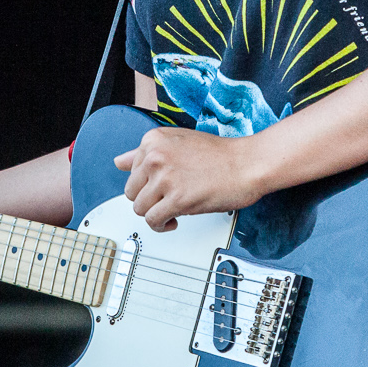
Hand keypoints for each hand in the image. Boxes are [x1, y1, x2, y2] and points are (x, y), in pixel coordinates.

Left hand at [114, 128, 263, 232]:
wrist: (248, 164)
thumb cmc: (220, 155)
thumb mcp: (178, 142)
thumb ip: (145, 152)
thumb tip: (119, 161)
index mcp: (153, 140)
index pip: (131, 171)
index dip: (147, 183)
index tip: (161, 187)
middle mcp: (155, 156)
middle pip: (131, 191)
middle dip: (148, 200)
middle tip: (166, 200)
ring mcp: (165, 177)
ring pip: (140, 208)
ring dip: (155, 214)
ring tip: (171, 211)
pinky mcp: (177, 199)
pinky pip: (153, 220)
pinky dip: (161, 226)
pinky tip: (174, 220)